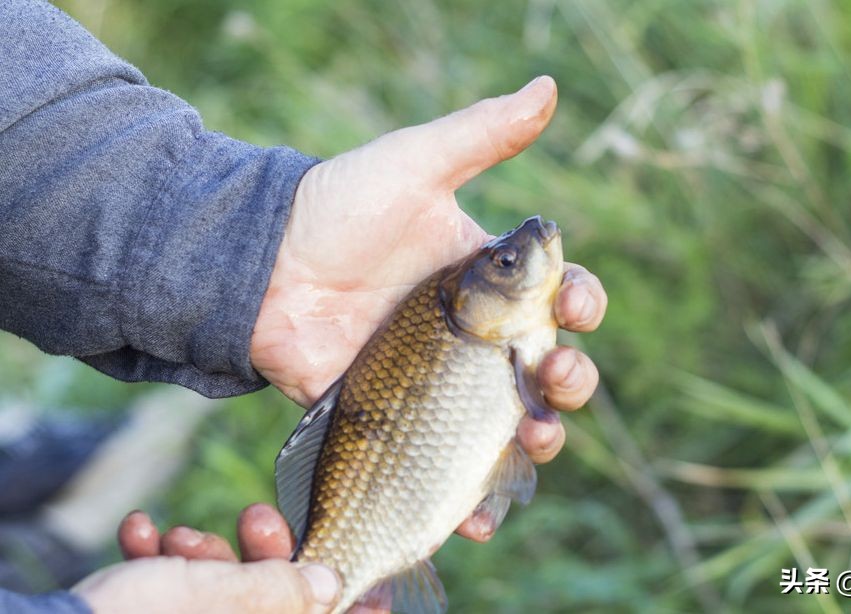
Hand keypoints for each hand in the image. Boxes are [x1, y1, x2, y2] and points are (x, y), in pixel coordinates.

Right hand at [73, 505, 340, 613]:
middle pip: (272, 603)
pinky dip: (157, 564)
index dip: (351, 601)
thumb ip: (283, 589)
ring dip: (201, 554)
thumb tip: (333, 585)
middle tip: (253, 516)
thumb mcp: (224, 597)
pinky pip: (170, 597)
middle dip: (259, 554)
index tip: (341, 558)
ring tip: (176, 533)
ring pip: (219, 596)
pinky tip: (139, 531)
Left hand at [250, 76, 606, 540]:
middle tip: (556, 378)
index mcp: (489, 280)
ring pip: (510, 424)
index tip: (577, 307)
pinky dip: (469, 496)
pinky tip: (478, 511)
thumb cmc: (338, 206)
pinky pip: (446, 465)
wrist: (261, 264)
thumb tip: (549, 86)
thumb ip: (484, 133)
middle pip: (548, 370)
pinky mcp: (400, 422)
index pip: (560, 298)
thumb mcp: (416, 164)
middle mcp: (473, 335)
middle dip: (570, 381)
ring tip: (535, 441)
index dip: (583, 306)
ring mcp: (440, 384)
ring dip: (539, 441)